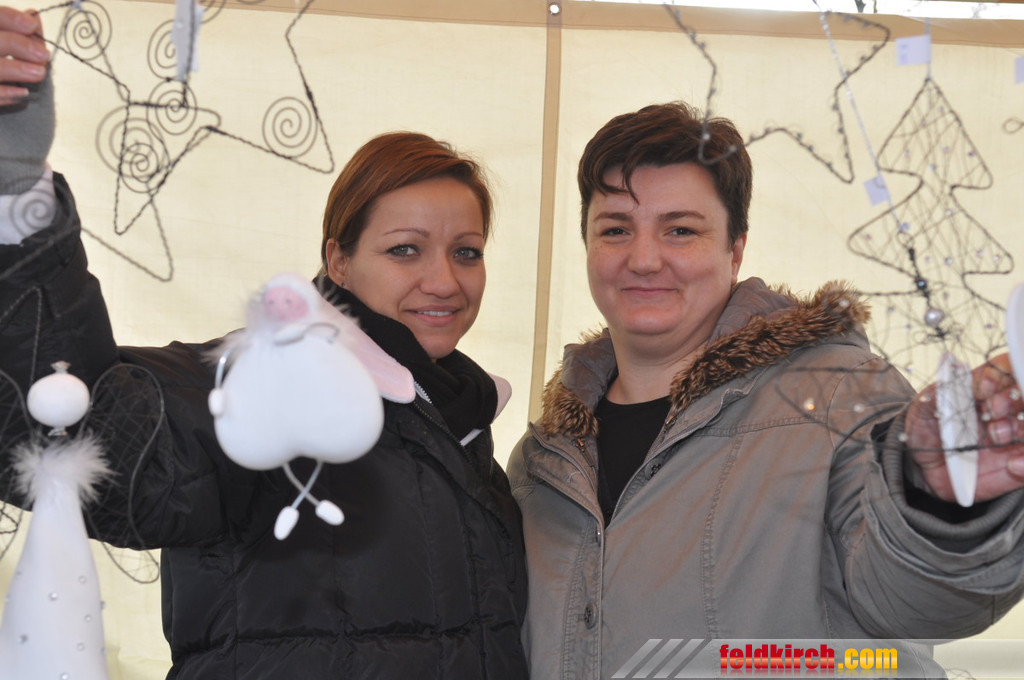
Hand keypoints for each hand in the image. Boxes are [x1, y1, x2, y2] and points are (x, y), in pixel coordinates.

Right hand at [0, 6, 48, 106]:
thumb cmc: (2, 60)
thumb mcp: (9, 43)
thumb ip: (19, 31)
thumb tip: (33, 15)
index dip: (10, 19)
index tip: (32, 24)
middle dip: (20, 45)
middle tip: (44, 55)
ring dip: (17, 69)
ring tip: (39, 73)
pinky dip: (7, 92)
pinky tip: (24, 93)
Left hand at [905, 353, 1023, 502]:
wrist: (928, 467)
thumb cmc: (928, 431)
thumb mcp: (923, 412)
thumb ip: (933, 398)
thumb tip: (943, 383)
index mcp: (984, 387)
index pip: (1004, 368)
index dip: (997, 376)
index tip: (981, 389)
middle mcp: (1007, 407)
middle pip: (1023, 392)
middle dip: (1011, 398)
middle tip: (992, 410)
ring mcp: (1015, 433)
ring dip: (1020, 428)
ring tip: (997, 437)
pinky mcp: (1020, 460)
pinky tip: (1011, 465)